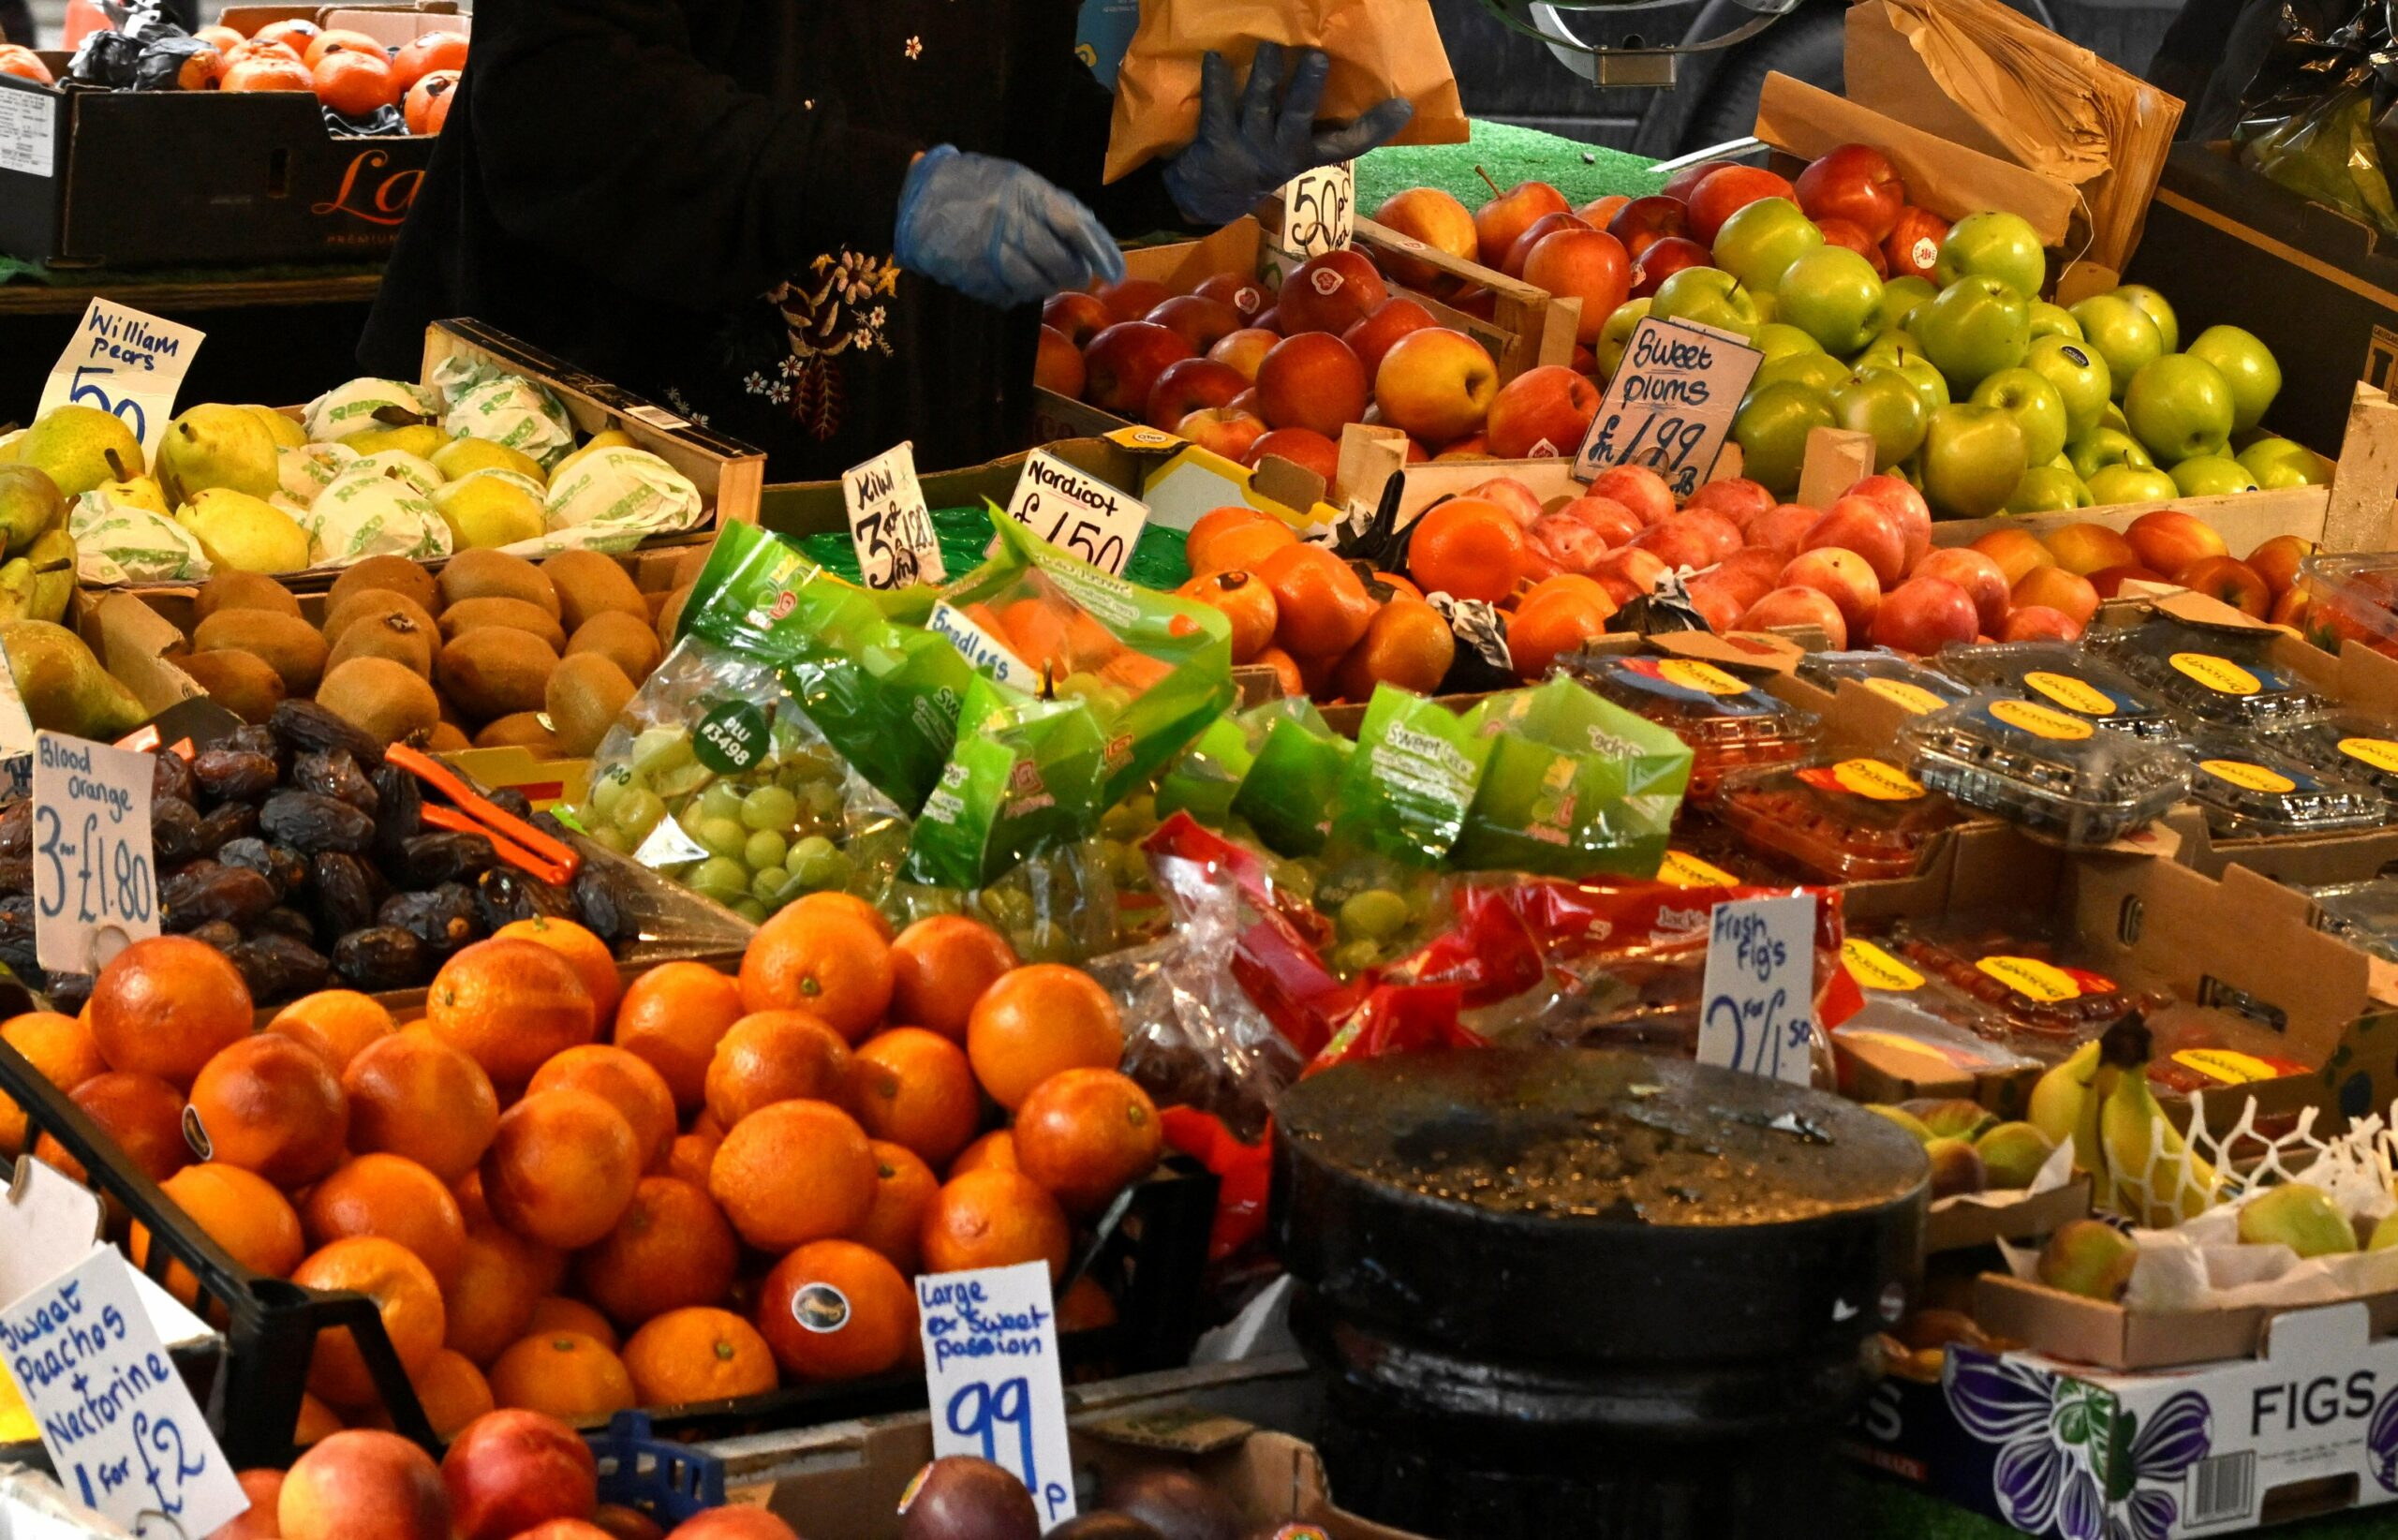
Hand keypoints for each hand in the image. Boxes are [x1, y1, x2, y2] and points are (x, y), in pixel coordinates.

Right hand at [893, 145, 1125, 308]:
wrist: (916, 195)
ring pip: (1036, 283)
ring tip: (1050, 278)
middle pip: (1060, 262)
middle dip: (1076, 274)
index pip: (1076, 228)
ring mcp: (990, 252)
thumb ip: (1053, 204)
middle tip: (1080, 275)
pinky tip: (1019, 282)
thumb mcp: (1017, 180)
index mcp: (1026, 193)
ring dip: (1049, 286)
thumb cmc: (975, 184)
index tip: (1117, 273)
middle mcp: (1011, 223)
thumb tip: (1090, 235)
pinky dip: (1020, 292)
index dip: (1101, 253)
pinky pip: (1009, 294)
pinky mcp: (973, 276)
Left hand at [1163, 43, 1414, 227]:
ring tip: (1269, 47)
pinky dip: (1216, 82)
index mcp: (1305, 155)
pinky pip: (1217, 107)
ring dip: (1264, 76)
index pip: (1348, 144)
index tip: (1402, 106)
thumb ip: (1316, 126)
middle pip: (1298, 119)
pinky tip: (1216, 57)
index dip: (1376, 127)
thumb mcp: (1291, 152)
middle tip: (1318, 59)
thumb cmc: (1257, 161)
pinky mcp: (1216, 141)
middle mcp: (1280, 153)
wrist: (1207, 198)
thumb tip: (1343, 77)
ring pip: (1258, 107)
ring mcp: (1248, 148)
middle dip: (1307, 90)